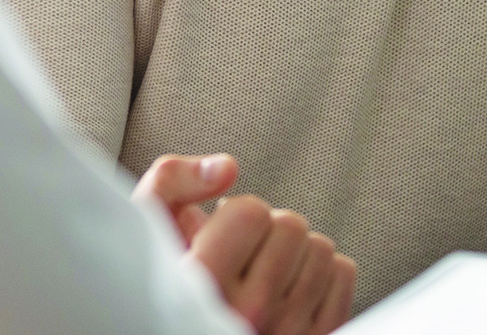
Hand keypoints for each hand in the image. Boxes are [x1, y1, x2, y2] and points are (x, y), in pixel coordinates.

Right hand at [135, 154, 355, 334]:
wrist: (171, 326)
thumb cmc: (160, 280)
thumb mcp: (143, 226)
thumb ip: (170, 181)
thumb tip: (227, 167)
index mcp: (200, 284)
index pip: (252, 212)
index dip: (237, 211)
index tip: (222, 231)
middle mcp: (247, 315)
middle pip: (292, 227)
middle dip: (268, 228)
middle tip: (245, 251)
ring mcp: (287, 332)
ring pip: (322, 251)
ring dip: (296, 251)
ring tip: (265, 269)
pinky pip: (343, 277)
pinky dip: (322, 273)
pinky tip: (290, 285)